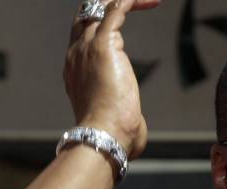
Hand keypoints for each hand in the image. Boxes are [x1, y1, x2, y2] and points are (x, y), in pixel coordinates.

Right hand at [63, 0, 159, 157]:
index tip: (121, 33)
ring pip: (100, 8)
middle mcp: (76, 55)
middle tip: (132, 6)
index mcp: (75, 72)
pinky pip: (116, 9)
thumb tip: (137, 129)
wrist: (105, 136)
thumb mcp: (114, 120)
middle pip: (86, 16)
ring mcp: (87, 48)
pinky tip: (151, 1)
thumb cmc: (113, 137)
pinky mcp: (104, 44)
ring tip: (148, 1)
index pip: (82, 39)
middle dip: (107, 7)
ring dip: (125, 2)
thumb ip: (121, 115)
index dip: (100, 29)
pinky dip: (133, 2)